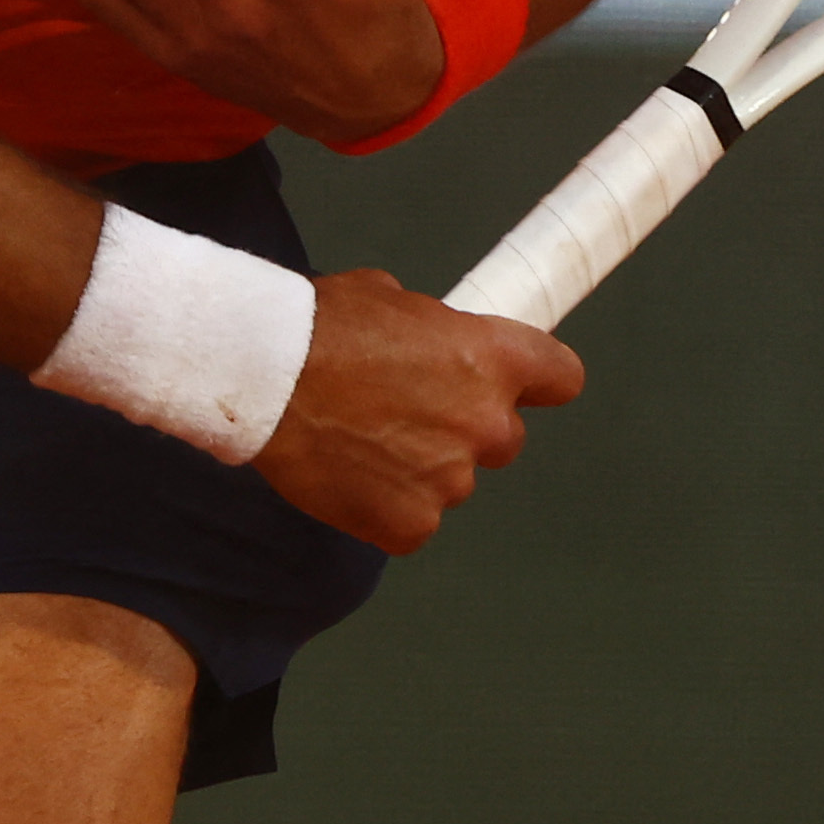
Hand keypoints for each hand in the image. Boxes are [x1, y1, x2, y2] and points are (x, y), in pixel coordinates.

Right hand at [253, 271, 583, 552]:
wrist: (264, 375)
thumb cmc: (319, 324)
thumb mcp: (388, 298)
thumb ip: (430, 331)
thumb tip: (426, 345)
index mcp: (492, 358)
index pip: (560, 377)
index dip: (537, 381)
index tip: (519, 385)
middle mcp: (485, 423)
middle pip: (502, 437)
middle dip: (464, 428)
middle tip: (404, 412)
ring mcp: (451, 481)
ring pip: (452, 480)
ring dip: (420, 467)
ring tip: (359, 441)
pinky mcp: (411, 525)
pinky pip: (411, 521)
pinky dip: (385, 506)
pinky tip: (347, 476)